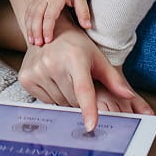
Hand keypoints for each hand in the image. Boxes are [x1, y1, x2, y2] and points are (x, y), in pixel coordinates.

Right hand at [17, 19, 153, 131]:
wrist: (49, 30)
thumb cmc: (76, 45)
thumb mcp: (97, 57)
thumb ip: (113, 79)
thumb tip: (129, 96)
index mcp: (75, 58)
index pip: (83, 89)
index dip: (88, 109)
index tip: (91, 126)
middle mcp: (53, 63)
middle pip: (73, 100)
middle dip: (80, 100)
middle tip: (79, 83)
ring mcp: (37, 70)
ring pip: (59, 102)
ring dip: (66, 99)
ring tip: (66, 79)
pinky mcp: (26, 77)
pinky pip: (45, 101)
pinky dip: (52, 97)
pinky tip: (53, 80)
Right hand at [24, 0, 90, 45]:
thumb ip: (83, 11)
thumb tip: (87, 26)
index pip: (49, 15)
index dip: (47, 28)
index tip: (48, 40)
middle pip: (36, 16)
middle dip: (36, 31)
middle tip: (38, 44)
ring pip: (30, 14)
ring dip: (30, 27)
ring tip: (32, 41)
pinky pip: (29, 10)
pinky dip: (27, 21)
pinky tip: (29, 30)